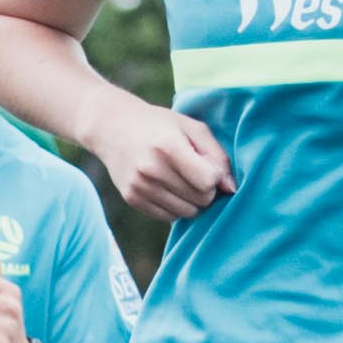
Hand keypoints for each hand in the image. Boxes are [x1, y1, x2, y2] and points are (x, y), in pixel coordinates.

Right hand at [90, 93, 232, 223]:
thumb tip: (231, 189)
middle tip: (195, 173)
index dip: (215, 175)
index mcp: (169, 147)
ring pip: (187, 213)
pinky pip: (169, 217)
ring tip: (182, 180)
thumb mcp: (191, 128)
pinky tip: (167, 187)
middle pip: (201, 199)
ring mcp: (140, 186)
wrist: (112, 127)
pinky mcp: (132, 199)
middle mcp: (152, 169)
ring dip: (192, 201)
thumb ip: (217, 155)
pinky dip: (175, 206)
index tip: (206, 164)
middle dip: (206, 190)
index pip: (208, 181)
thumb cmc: (159, 124)